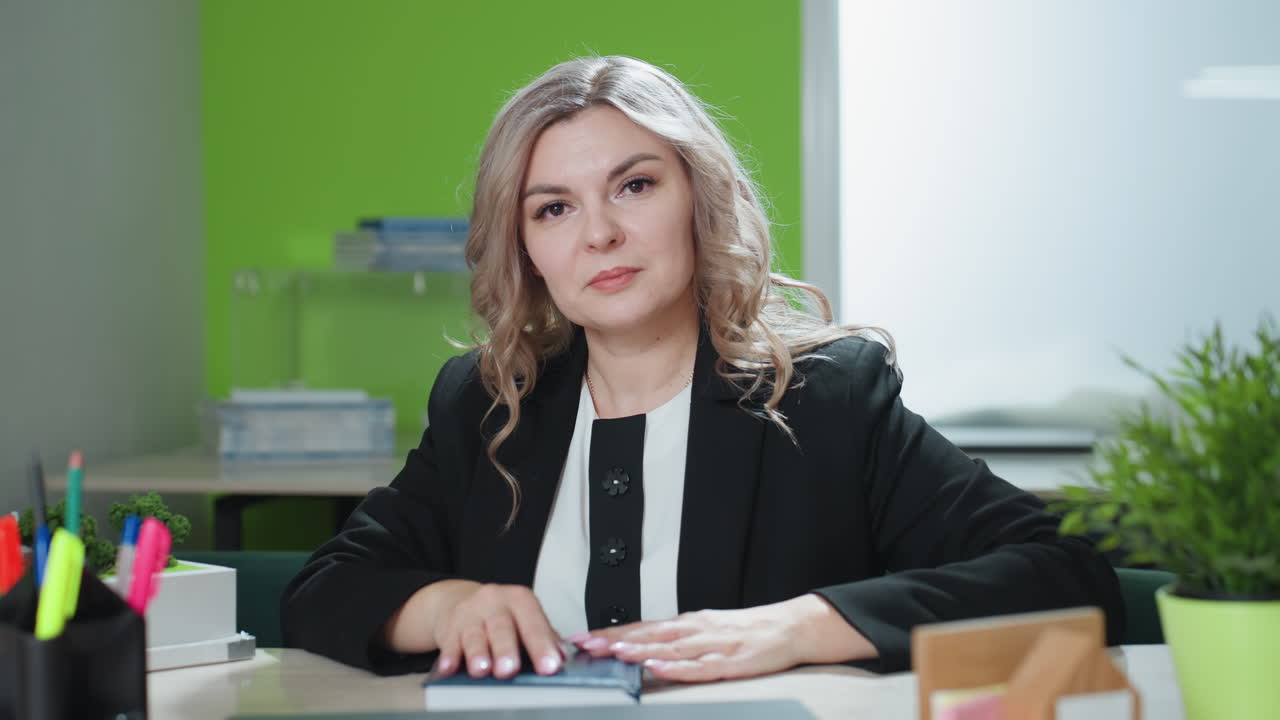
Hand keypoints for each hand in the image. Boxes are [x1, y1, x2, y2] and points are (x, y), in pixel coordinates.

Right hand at [384, 580, 563, 678]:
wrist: (464, 601)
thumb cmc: (503, 615)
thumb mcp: (525, 618)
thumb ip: (545, 636)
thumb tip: (562, 656)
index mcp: (520, 599)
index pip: (534, 623)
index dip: (542, 645)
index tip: (550, 665)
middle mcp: (495, 601)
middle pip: (502, 627)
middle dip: (506, 649)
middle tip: (510, 669)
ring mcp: (471, 612)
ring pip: (474, 635)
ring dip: (478, 654)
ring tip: (482, 670)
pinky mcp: (450, 626)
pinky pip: (449, 643)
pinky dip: (449, 657)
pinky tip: (449, 669)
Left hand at [569, 594, 876, 681]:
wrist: (791, 626)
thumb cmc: (748, 631)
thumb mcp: (707, 630)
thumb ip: (677, 640)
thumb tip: (643, 647)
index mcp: (687, 623)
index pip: (641, 627)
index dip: (610, 633)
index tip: (582, 637)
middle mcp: (694, 630)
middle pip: (647, 635)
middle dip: (613, 640)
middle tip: (583, 645)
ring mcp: (712, 644)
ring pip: (668, 648)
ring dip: (638, 650)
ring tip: (613, 653)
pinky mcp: (730, 661)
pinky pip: (699, 666)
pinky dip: (676, 666)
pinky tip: (658, 667)